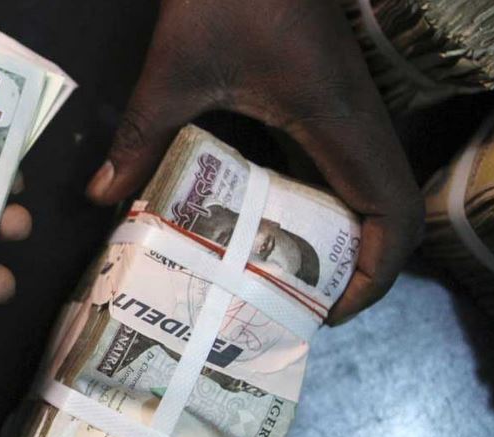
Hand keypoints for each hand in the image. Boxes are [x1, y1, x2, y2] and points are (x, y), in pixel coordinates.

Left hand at [86, 0, 422, 323]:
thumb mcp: (176, 69)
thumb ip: (141, 134)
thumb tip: (101, 195)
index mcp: (337, 122)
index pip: (392, 213)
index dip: (375, 274)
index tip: (328, 310)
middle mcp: (357, 123)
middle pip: (387, 216)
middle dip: (353, 272)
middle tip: (292, 306)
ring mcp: (348, 112)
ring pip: (369, 194)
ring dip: (339, 242)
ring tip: (282, 280)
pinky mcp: (328, 102)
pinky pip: (342, 168)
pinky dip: (321, 207)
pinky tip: (268, 225)